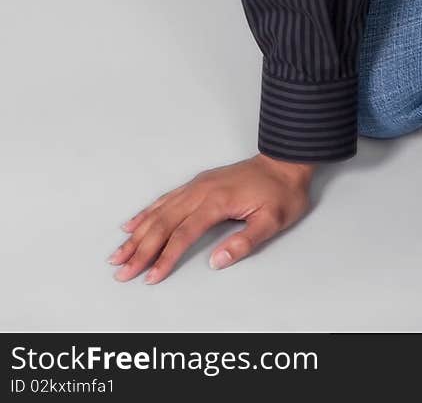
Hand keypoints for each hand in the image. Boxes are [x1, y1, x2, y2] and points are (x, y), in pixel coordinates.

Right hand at [107, 153, 317, 283]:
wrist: (285, 162)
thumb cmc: (281, 192)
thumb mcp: (272, 221)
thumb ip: (244, 242)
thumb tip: (216, 262)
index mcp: (217, 201)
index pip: (183, 234)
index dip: (165, 257)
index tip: (150, 277)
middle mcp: (201, 191)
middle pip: (163, 223)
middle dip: (140, 249)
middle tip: (121, 270)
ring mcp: (197, 185)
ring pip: (160, 211)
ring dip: (137, 233)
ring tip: (118, 253)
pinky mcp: (198, 183)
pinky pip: (165, 198)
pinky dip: (146, 212)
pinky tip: (133, 223)